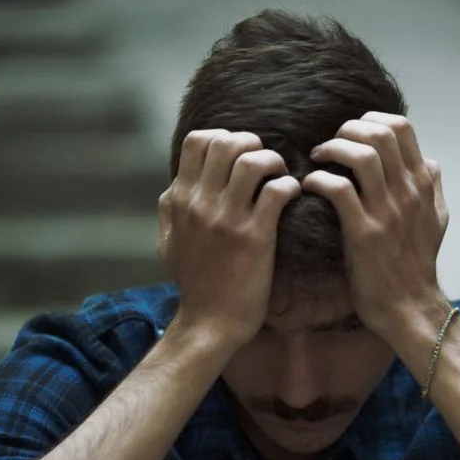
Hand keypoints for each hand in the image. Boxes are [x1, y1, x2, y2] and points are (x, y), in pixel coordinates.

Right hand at [158, 129, 300, 351]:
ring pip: (252, 162)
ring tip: (280, 176)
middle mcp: (200, 204)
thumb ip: (170, 209)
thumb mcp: (167, 242)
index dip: (223, 136)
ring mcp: (227, 220)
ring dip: (273, 161)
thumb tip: (177, 184)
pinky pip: (276, 192)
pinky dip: (289, 186)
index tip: (239, 153)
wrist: (209, 323)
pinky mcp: (255, 238)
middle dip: (252, 143)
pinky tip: (292, 196)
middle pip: (226, 143)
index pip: (197, 141)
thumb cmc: (193, 284)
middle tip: (265, 161)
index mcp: (180, 201)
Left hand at [302, 112, 449, 337]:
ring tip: (317, 160)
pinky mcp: (364, 233)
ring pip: (360, 155)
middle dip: (346, 130)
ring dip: (332, 149)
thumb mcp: (438, 220)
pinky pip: (338, 190)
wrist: (409, 306)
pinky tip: (308, 187)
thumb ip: (433, 186)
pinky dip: (318, 180)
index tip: (351, 133)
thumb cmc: (417, 264)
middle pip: (379, 134)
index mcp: (423, 185)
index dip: (370, 120)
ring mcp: (387, 212)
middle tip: (329, 146)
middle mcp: (408, 193)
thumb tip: (426, 160)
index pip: (401, 127)